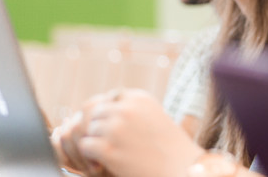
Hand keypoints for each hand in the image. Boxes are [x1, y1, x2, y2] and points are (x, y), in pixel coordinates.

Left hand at [62, 89, 207, 176]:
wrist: (181, 169)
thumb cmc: (168, 146)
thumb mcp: (153, 116)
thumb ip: (131, 109)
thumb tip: (101, 108)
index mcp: (139, 98)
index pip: (109, 98)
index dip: (108, 115)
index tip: (113, 130)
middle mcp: (127, 109)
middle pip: (96, 113)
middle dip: (98, 129)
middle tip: (105, 145)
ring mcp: (116, 129)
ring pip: (88, 130)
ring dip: (94, 143)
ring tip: (104, 156)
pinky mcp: (109, 150)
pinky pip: (85, 146)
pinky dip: (90, 157)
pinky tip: (101, 164)